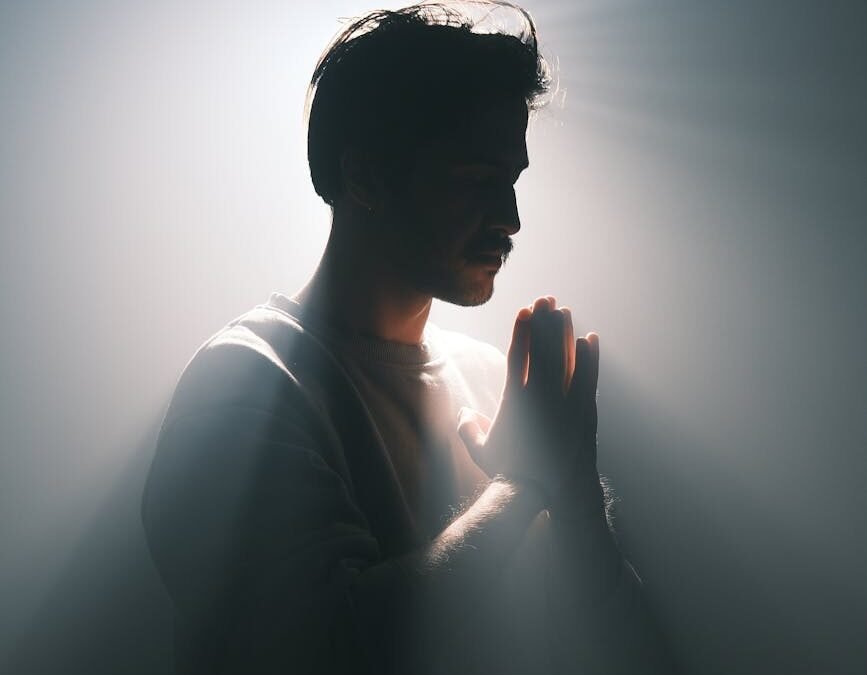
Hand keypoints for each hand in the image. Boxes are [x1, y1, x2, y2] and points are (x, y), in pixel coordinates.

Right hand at [458, 296, 600, 505]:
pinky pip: (587, 378)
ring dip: (566, 332)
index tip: (525, 310)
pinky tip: (590, 339)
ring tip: (566, 310)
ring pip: (568, 359)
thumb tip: (463, 411)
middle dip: (545, 321)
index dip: (522, 330)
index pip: (518, 355)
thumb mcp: (479, 449)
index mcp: (514, 400)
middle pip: (545, 349)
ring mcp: (564, 404)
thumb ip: (468, 426)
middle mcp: (540, 397)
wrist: (539, 491)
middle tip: (547, 298)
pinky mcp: (581, 413)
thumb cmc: (506, 470)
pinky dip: (590, 358)